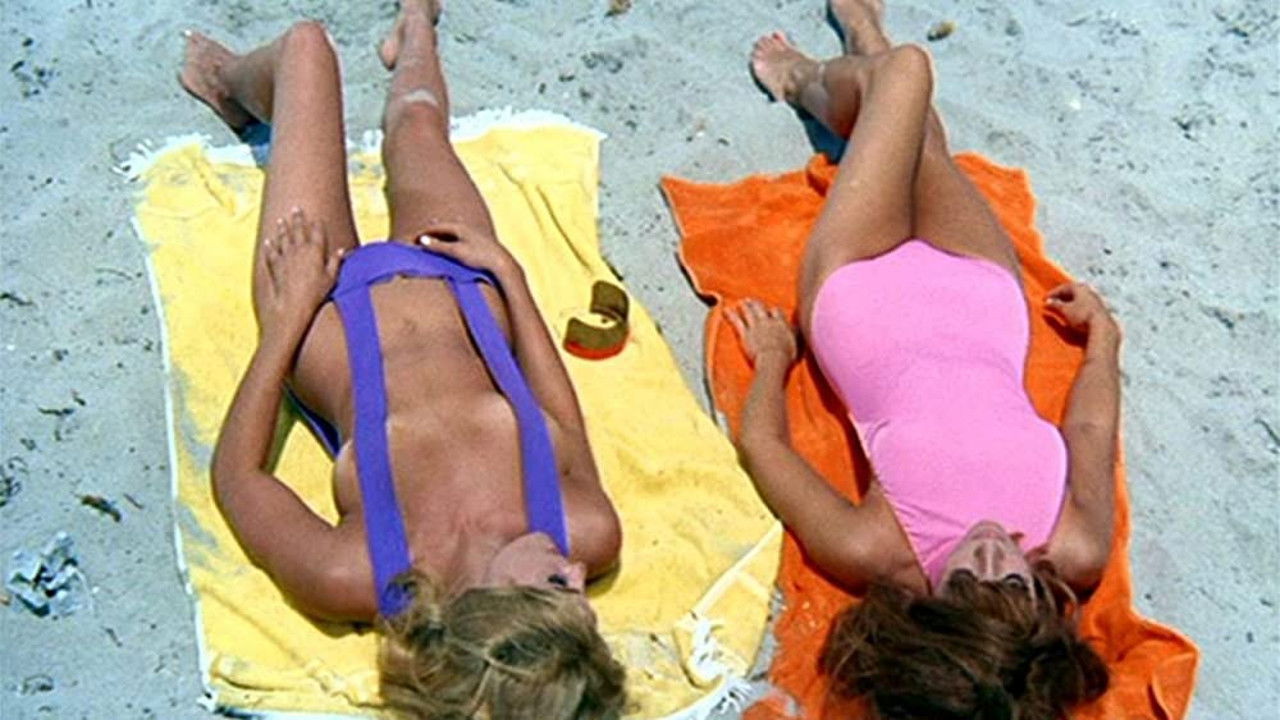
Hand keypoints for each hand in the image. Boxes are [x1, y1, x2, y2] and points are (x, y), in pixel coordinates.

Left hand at [258, 208, 342, 339]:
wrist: (293, 305)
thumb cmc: (315, 294)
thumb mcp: (331, 279)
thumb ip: (335, 262)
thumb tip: (342, 250)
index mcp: (315, 251)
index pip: (316, 233)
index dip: (316, 224)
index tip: (315, 218)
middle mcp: (299, 250)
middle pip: (299, 230)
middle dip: (298, 219)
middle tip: (296, 209)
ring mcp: (285, 256)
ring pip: (284, 238)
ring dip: (283, 228)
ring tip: (282, 220)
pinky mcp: (275, 265)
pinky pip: (272, 252)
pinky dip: (270, 246)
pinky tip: (269, 241)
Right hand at [416, 220, 515, 275]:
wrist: (501, 263)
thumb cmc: (479, 256)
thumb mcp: (455, 252)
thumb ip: (438, 246)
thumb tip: (422, 241)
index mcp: (459, 227)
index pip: (436, 227)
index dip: (424, 233)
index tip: (413, 239)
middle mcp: (467, 227)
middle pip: (445, 227)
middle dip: (432, 231)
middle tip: (421, 236)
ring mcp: (474, 233)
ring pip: (453, 231)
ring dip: (442, 235)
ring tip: (435, 237)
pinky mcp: (480, 242)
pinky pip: (460, 237)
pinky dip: (452, 239)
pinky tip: (455, 243)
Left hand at [725, 299, 796, 366]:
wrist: (773, 361)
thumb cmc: (786, 357)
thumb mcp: (797, 345)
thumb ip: (796, 335)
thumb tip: (797, 329)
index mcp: (781, 324)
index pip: (776, 312)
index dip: (773, 312)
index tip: (771, 311)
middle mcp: (768, 322)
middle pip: (761, 308)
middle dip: (756, 304)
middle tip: (751, 300)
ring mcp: (755, 326)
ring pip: (749, 311)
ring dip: (744, 306)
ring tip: (741, 302)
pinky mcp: (745, 333)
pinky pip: (736, 321)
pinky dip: (730, 315)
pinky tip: (726, 310)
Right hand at [1045, 282, 1117, 334]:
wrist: (1101, 327)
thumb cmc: (1082, 316)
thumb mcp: (1065, 311)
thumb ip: (1055, 305)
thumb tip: (1047, 303)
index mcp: (1080, 287)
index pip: (1063, 288)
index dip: (1052, 293)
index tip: (1044, 300)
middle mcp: (1089, 291)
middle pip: (1072, 292)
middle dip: (1061, 297)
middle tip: (1052, 303)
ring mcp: (1095, 299)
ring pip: (1078, 299)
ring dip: (1068, 303)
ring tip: (1061, 309)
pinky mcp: (1099, 309)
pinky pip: (1084, 305)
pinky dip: (1076, 308)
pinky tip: (1072, 315)